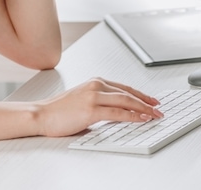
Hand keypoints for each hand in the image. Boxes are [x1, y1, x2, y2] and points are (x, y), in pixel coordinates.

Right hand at [34, 78, 162, 137]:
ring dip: (143, 109)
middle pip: (128, 93)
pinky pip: (117, 113)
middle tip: (158, 109)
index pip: (124, 87)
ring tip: (154, 115)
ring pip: (126, 101)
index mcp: (95, 82)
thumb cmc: (59, 110)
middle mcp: (96, 86)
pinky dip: (132, 116)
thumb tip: (117, 111)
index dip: (141, 94)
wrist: (41, 114)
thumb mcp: (82, 99)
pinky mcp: (91, 110)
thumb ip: (99, 101)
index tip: (152, 101)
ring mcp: (93, 97)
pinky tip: (140, 119)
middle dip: (146, 101)